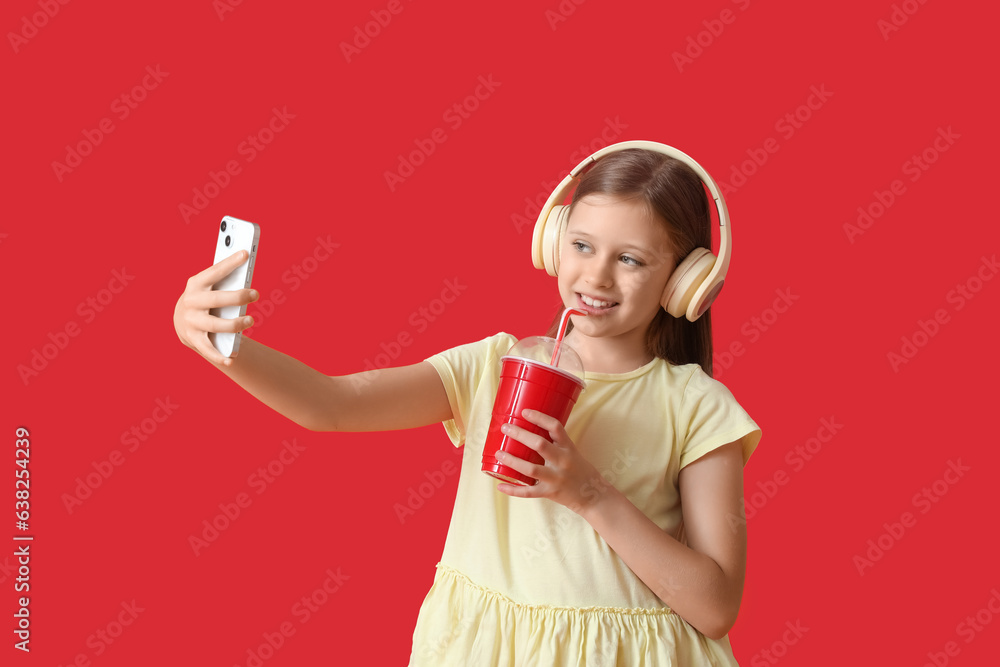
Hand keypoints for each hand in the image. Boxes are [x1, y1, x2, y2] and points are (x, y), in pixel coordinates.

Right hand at [173, 249, 259, 366]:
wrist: (182, 319)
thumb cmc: (205, 296)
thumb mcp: (210, 285)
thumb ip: (224, 279)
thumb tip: (246, 269)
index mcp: (196, 283)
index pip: (215, 271)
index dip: (230, 263)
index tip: (245, 253)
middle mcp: (191, 302)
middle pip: (217, 299)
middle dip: (237, 297)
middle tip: (255, 294)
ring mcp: (191, 321)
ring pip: (215, 325)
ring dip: (235, 324)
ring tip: (250, 321)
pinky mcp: (193, 338)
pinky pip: (208, 349)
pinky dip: (219, 356)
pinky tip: (231, 359)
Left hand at [494, 409, 614, 513]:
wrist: (593, 496)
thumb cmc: (580, 469)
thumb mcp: (572, 451)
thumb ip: (555, 442)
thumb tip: (530, 428)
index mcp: (568, 448)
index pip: (555, 427)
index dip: (539, 417)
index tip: (524, 412)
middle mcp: (562, 461)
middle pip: (540, 445)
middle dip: (520, 435)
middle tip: (505, 428)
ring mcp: (556, 478)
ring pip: (531, 469)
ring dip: (512, 460)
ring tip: (499, 453)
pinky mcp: (550, 492)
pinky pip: (528, 492)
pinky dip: (513, 489)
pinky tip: (500, 485)